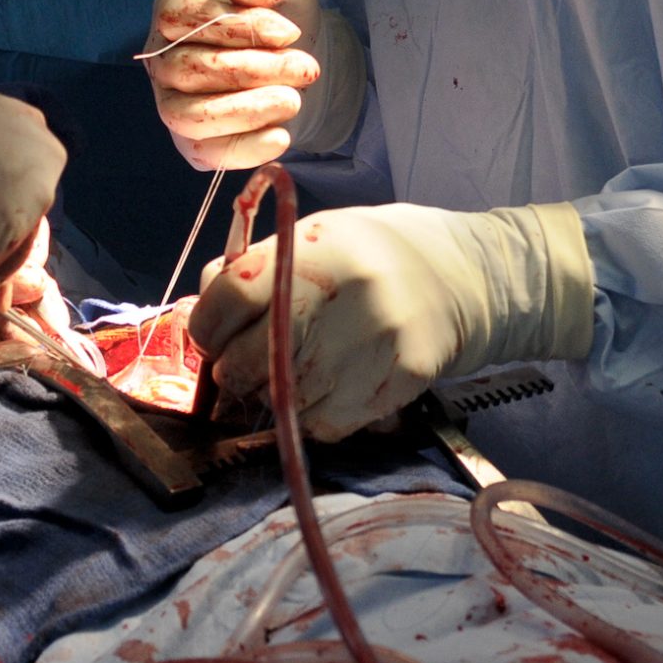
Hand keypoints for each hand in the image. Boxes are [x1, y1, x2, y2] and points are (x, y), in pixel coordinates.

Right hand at [142, 0, 360, 169]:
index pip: (179, 17)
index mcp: (174, 10)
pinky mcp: (192, 144)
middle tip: (304, 67)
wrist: (297, 62)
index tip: (288, 33)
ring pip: (184, 115)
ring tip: (292, 100)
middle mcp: (161, 58)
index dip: (233, 27)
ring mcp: (171, 103)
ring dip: (243, 111)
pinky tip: (282, 135)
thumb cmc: (281, 20)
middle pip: (185, 68)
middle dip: (250, 70)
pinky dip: (245, 148)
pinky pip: (205, 154)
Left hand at [186, 201, 593, 440]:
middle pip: (250, 358)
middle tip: (243, 365)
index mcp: (316, 247)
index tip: (211, 336)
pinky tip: (328, 387)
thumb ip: (256, 271)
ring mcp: (373, 342)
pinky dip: (313, 415)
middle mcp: (344, 294)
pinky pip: (324, 423)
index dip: (208, 325)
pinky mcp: (398, 381)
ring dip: (275, 393)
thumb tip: (202, 318)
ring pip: (284, 398)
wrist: (459, 277)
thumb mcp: (313, 240)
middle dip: (234, 368)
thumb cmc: (369, 255)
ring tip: (293, 371)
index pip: (231, 295)